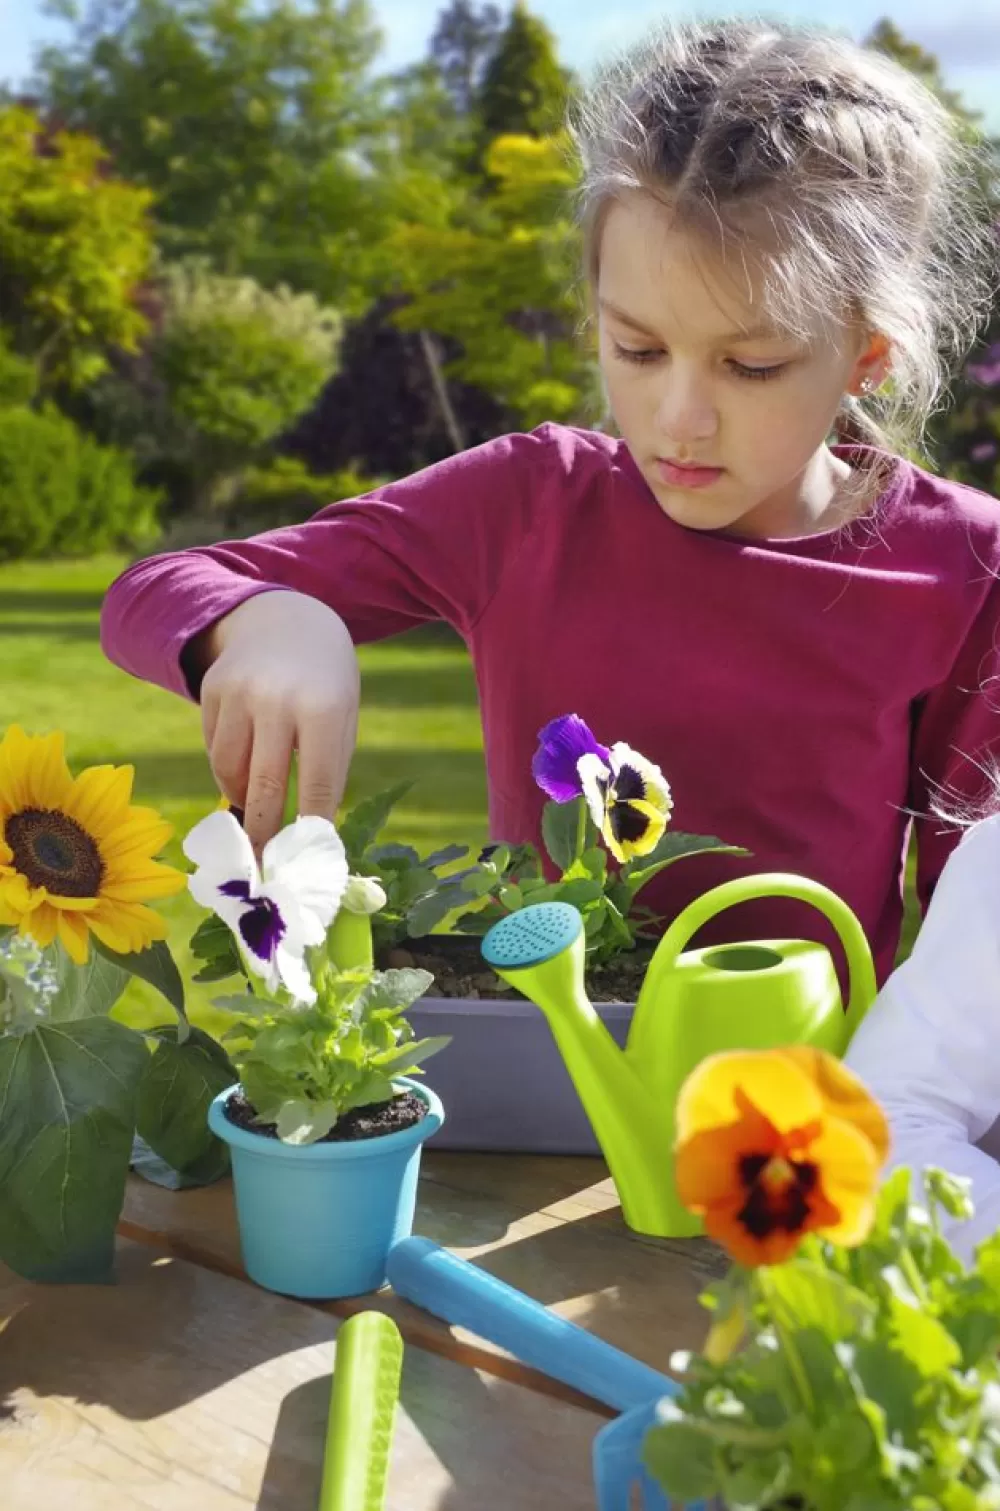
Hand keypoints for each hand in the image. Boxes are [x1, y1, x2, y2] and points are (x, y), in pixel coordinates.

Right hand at [197, 592, 359, 852]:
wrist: (288, 618)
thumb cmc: (327, 683)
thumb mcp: (342, 717)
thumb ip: (328, 769)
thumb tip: (309, 835)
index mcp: (324, 708)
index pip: (318, 783)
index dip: (310, 828)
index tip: (304, 863)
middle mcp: (278, 699)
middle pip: (264, 784)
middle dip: (263, 833)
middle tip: (263, 867)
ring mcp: (239, 692)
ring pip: (229, 770)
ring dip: (241, 799)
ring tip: (255, 808)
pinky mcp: (212, 689)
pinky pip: (214, 748)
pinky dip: (227, 769)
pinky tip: (244, 765)